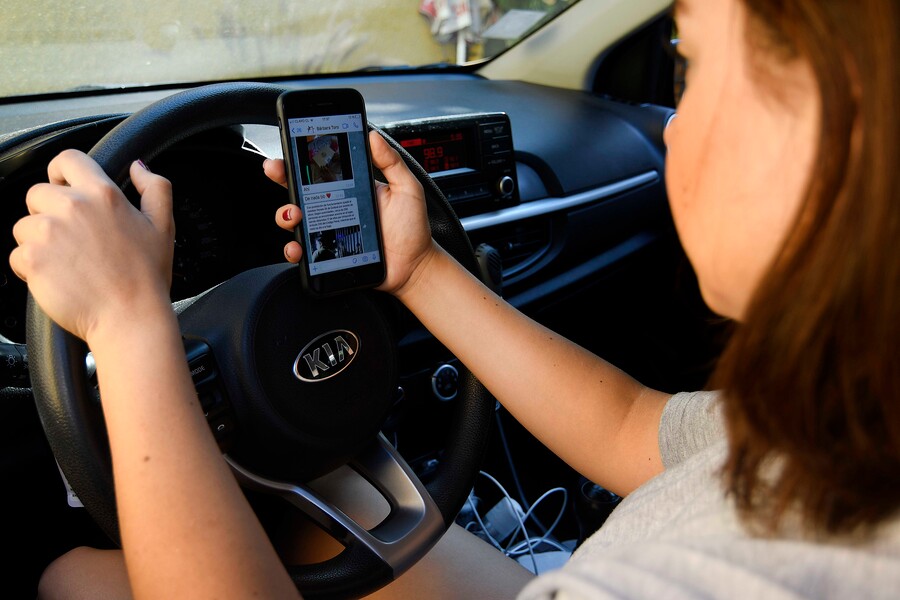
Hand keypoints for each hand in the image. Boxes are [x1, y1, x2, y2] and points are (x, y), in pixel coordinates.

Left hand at [10, 150, 174, 344]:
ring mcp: (48, 232)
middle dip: (48, 212)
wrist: (130, 318)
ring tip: (68, 262)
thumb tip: (137, 167)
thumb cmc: (147, 277)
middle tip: (72, 239)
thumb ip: (155, 188)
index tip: (64, 187)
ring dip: (38, 241)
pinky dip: (32, 268)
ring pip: (24, 225)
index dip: (62, 173)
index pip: (67, 159)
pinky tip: (59, 277)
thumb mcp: (163, 226)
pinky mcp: (31, 258)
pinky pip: (18, 255)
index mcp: (103, 194)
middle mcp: (72, 207)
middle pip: (38, 193)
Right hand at [266, 130, 438, 295]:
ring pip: (294, 220)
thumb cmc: (412, 229)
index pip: (320, 169)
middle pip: (298, 189)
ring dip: (285, 214)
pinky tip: (299, 246)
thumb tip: (373, 135)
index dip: (301, 156)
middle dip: (282, 177)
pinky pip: (303, 252)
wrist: (415, 267)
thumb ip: (391, 162)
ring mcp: (329, 232)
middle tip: (277, 170)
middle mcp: (334, 208)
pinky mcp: (328, 255)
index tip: (290, 144)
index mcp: (350, 188)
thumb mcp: (407, 189)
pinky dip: (294, 249)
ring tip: (295, 214)